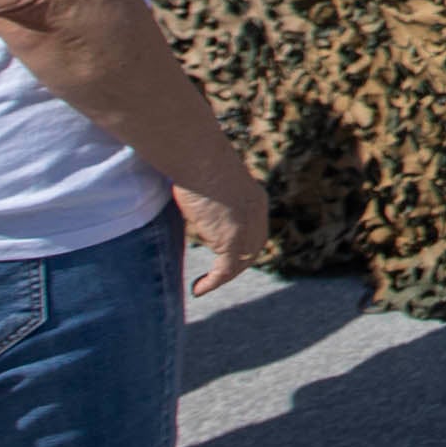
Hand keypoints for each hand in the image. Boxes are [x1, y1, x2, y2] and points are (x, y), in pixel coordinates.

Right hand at [174, 170, 271, 295]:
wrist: (201, 157)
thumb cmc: (197, 159)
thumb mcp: (210, 177)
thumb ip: (209, 191)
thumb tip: (189, 192)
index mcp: (254, 199)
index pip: (254, 229)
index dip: (243, 244)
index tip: (223, 254)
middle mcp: (256, 215)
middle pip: (253, 248)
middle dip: (236, 264)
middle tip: (216, 276)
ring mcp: (246, 228)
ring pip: (240, 261)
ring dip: (224, 276)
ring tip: (205, 285)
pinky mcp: (232, 240)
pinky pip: (226, 270)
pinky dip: (213, 282)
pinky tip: (198, 289)